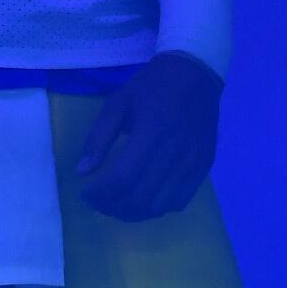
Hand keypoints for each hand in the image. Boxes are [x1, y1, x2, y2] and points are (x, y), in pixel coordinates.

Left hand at [74, 51, 223, 220]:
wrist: (195, 74)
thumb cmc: (151, 86)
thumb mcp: (117, 103)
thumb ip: (98, 137)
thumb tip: (82, 172)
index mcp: (151, 132)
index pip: (122, 178)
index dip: (100, 194)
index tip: (85, 194)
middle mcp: (175, 152)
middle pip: (140, 198)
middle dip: (112, 207)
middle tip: (97, 202)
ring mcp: (193, 163)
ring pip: (159, 206)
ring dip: (133, 213)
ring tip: (116, 205)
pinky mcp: (203, 167)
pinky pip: (179, 201)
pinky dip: (157, 208)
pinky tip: (143, 199)